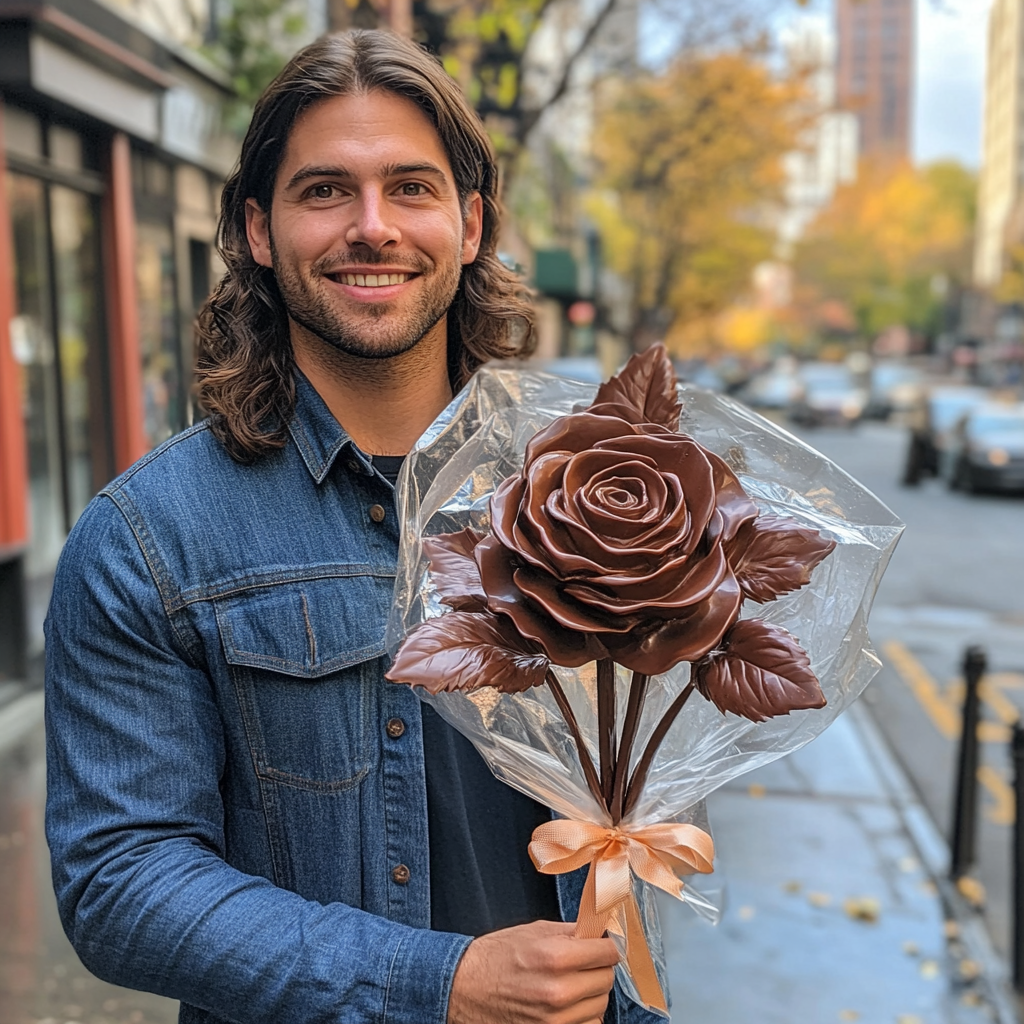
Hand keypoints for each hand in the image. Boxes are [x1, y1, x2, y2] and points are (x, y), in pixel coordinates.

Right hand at [447, 919, 618, 1023]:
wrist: (465, 988)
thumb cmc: (497, 956)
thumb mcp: (534, 932)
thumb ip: (572, 932)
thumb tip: (601, 931)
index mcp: (556, 957)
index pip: (608, 953)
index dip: (606, 946)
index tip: (602, 946)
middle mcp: (559, 991)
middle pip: (606, 980)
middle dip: (598, 968)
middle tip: (583, 963)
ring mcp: (556, 1019)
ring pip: (600, 1006)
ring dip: (591, 994)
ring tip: (572, 983)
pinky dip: (583, 1016)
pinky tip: (568, 1004)